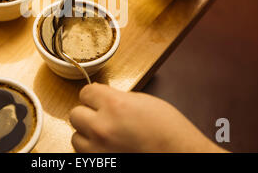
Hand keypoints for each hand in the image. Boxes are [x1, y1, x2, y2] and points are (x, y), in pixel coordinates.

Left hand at [69, 83, 225, 152]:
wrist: (181, 156)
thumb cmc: (169, 131)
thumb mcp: (144, 102)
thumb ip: (117, 98)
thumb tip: (101, 97)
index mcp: (114, 105)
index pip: (85, 92)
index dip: (94, 95)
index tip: (98, 99)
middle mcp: (102, 127)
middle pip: (75, 114)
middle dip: (88, 114)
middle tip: (102, 117)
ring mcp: (99, 150)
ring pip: (76, 137)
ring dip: (87, 135)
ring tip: (106, 135)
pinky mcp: (101, 165)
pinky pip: (84, 155)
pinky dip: (92, 151)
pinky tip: (107, 148)